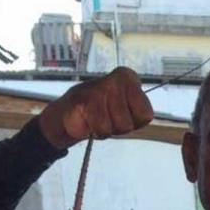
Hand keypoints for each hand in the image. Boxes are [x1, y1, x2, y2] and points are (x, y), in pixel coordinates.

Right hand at [37, 67, 154, 149]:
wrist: (65, 112)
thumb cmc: (101, 111)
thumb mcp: (127, 108)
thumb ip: (139, 111)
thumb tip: (145, 115)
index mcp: (128, 78)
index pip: (145, 115)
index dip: (134, 122)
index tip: (122, 114)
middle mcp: (113, 80)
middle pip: (127, 124)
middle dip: (116, 127)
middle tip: (104, 116)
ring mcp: (95, 89)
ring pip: (108, 128)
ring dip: (101, 130)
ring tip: (94, 118)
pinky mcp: (79, 102)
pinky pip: (91, 130)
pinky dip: (85, 131)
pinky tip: (81, 119)